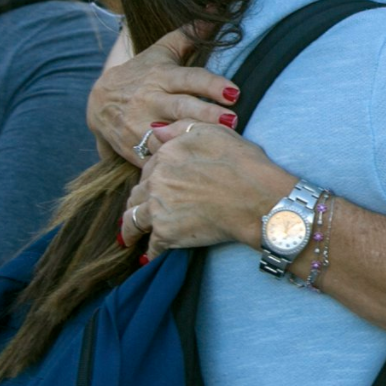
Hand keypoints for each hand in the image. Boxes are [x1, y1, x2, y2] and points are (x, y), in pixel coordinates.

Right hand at [88, 28, 236, 164]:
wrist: (99, 102)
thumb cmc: (141, 74)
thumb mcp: (160, 52)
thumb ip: (188, 34)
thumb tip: (213, 10)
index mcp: (161, 76)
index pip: (190, 78)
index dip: (211, 84)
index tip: (234, 92)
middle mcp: (151, 100)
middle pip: (182, 107)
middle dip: (207, 114)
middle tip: (233, 120)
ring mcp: (141, 125)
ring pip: (168, 134)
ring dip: (191, 139)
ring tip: (219, 144)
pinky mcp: (134, 149)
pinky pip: (155, 157)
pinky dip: (171, 160)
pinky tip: (193, 164)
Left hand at [118, 119, 296, 255]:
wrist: (256, 198)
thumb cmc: (244, 164)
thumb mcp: (214, 132)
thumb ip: (181, 127)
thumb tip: (155, 131)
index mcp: (167, 154)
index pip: (148, 166)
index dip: (152, 176)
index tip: (153, 185)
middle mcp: (156, 179)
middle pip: (137, 192)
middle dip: (139, 201)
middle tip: (140, 211)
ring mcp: (157, 207)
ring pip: (133, 219)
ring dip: (131, 229)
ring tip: (130, 238)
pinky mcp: (165, 233)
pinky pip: (151, 246)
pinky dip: (150, 253)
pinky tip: (150, 258)